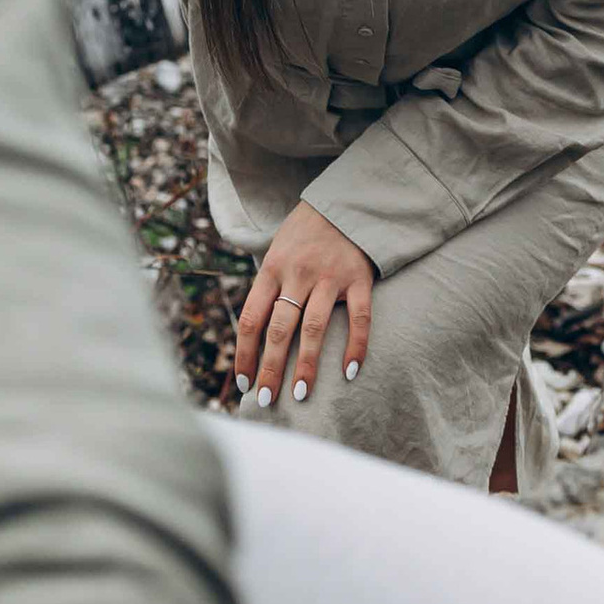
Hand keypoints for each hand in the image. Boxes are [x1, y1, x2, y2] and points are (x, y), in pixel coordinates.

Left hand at [236, 204, 373, 413]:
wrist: (343, 203)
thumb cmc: (303, 236)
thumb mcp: (276, 254)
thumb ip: (267, 290)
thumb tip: (253, 340)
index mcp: (271, 269)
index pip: (251, 319)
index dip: (245, 353)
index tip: (244, 382)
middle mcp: (298, 273)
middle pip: (279, 329)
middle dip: (271, 369)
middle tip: (266, 400)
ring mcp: (330, 276)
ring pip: (315, 328)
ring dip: (307, 364)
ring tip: (302, 394)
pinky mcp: (359, 278)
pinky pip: (359, 318)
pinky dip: (355, 346)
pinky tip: (349, 372)